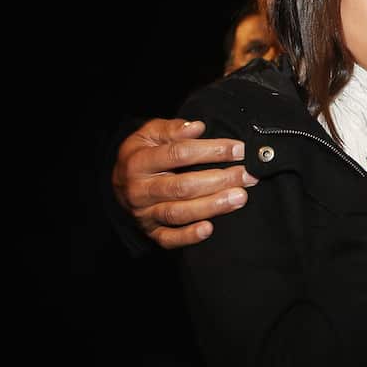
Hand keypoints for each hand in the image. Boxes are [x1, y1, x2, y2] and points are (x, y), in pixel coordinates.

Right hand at [112, 118, 254, 248]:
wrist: (120, 182)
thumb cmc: (143, 153)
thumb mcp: (150, 134)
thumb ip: (173, 129)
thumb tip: (198, 127)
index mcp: (139, 161)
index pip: (178, 154)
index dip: (211, 151)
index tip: (238, 150)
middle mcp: (139, 189)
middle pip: (182, 186)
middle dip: (219, 180)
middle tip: (246, 176)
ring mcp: (144, 213)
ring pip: (179, 213)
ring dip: (212, 206)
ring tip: (240, 197)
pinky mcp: (151, 232)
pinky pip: (169, 239)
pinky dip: (189, 236)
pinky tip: (209, 229)